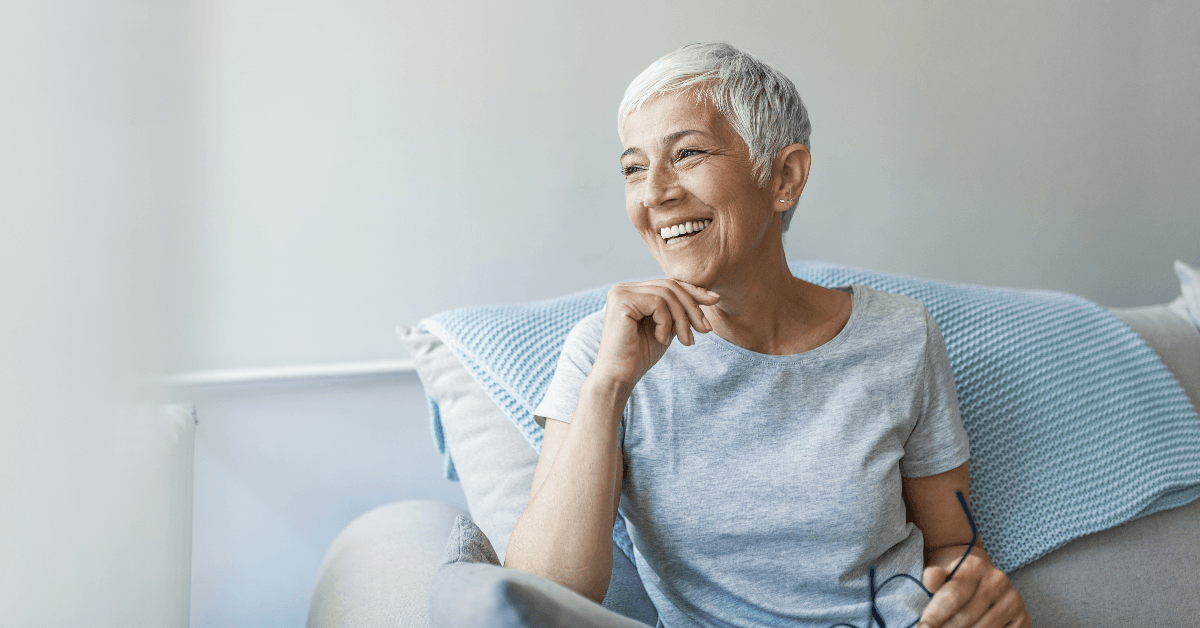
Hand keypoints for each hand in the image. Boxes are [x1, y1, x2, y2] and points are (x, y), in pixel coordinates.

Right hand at [590, 279, 719, 385]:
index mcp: (633, 292)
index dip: (693, 291)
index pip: (669, 284)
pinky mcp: (621, 301)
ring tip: (685, 341)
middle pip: (671, 286)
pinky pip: (658, 303)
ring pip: (667, 294)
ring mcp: (621, 293)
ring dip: (682, 319)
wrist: (620, 377)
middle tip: (705, 330)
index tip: (715, 299)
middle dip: (692, 308)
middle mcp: (624, 288)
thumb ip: (679, 310)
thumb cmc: (641, 355)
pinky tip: (661, 339)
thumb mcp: (667, 327)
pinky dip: (666, 323)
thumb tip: (710, 295)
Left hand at [918, 553, 1029, 627]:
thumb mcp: (941, 571)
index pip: (952, 597)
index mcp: (975, 566)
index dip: (934, 616)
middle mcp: (997, 581)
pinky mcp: (1023, 617)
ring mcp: (1012, 600)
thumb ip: (933, 577)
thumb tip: (930, 582)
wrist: (979, 575)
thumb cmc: (953, 577)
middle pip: (966, 618)